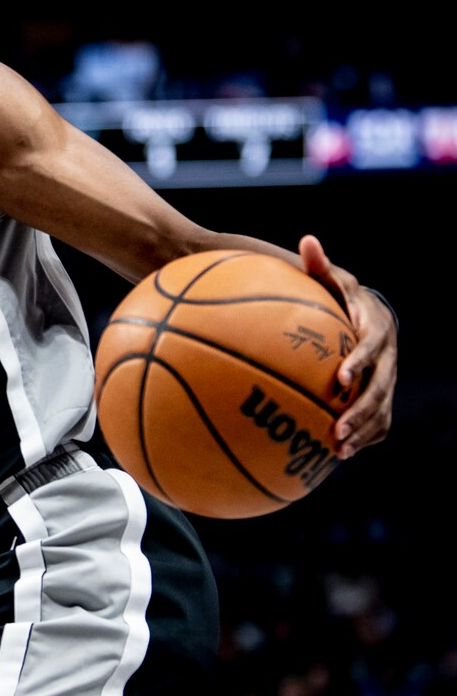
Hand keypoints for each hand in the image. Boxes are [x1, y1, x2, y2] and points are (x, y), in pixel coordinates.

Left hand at [299, 235, 396, 457]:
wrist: (371, 317)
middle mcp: (388, 356)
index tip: (339, 378)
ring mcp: (388, 378)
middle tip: (338, 428)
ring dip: (364, 430)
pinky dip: (364, 438)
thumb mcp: (332, 280)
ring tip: (341, 449)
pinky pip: (379, 421)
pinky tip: (340, 455)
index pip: (372, 345)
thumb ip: (320, 266)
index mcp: (375, 328)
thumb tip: (307, 239)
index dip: (360, 361)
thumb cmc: (342, 298)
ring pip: (383, 408)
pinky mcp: (382, 395)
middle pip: (382, 386)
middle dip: (362, 409)